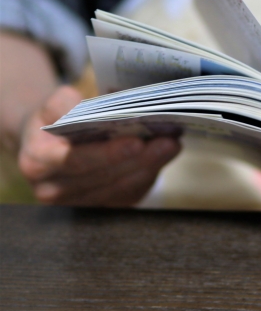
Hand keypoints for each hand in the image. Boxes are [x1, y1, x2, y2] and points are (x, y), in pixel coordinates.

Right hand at [18, 86, 180, 206]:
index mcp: (38, 162)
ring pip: (121, 188)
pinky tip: (164, 156)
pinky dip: (148, 174)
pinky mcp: (100, 208)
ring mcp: (78, 203)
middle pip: (104, 176)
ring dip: (150, 166)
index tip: (137, 142)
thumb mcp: (51, 105)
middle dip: (140, 159)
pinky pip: (128, 194)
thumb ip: (68, 102)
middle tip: (168, 141)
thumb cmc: (53, 121)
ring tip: (172, 145)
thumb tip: (107, 103)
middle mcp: (54, 189)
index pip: (75, 160)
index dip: (108, 153)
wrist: (45, 145)